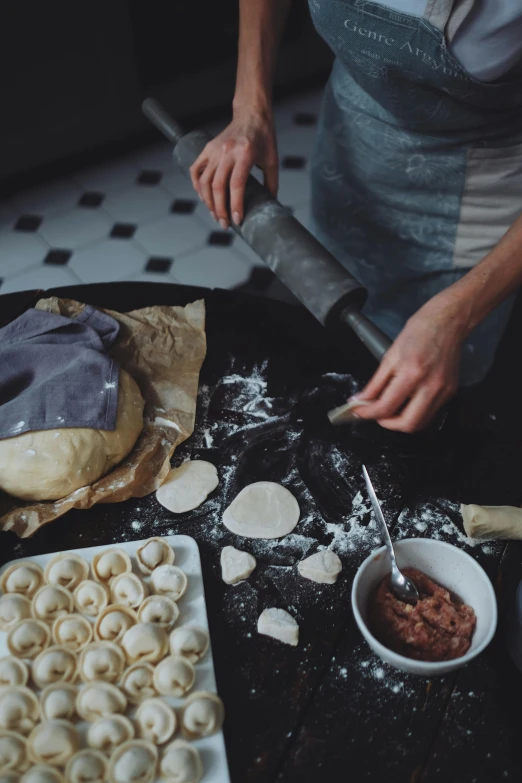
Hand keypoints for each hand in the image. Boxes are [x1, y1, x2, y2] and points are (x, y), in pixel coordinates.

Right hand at [189, 107, 277, 228]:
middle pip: (218, 186)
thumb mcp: (272, 160)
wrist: (251, 114)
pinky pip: (196, 170)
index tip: (237, 220)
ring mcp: (215, 149)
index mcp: (246, 153)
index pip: (237, 185)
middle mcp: (227, 152)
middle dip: (220, 209)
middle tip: (224, 224)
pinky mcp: (207, 148)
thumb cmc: (264, 137)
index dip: (236, 205)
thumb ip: (271, 183)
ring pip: (205, 181)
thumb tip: (270, 205)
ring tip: (215, 215)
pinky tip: (203, 197)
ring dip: (208, 202)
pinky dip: (197, 186)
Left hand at [352, 294, 469, 431]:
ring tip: (390, 409)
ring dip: (401, 422)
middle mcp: (430, 387)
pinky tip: (406, 402)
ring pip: (420, 423)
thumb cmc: (418, 332)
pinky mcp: (451, 393)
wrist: (448, 322)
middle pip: (407, 424)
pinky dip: (415, 413)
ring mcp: (444, 392)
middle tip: (376, 414)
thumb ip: (375, 383)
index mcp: (412, 374)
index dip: (368, 414)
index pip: (386, 407)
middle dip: (387, 424)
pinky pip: (430, 413)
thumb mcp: (390, 355)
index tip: (358, 412)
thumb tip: (360, 400)